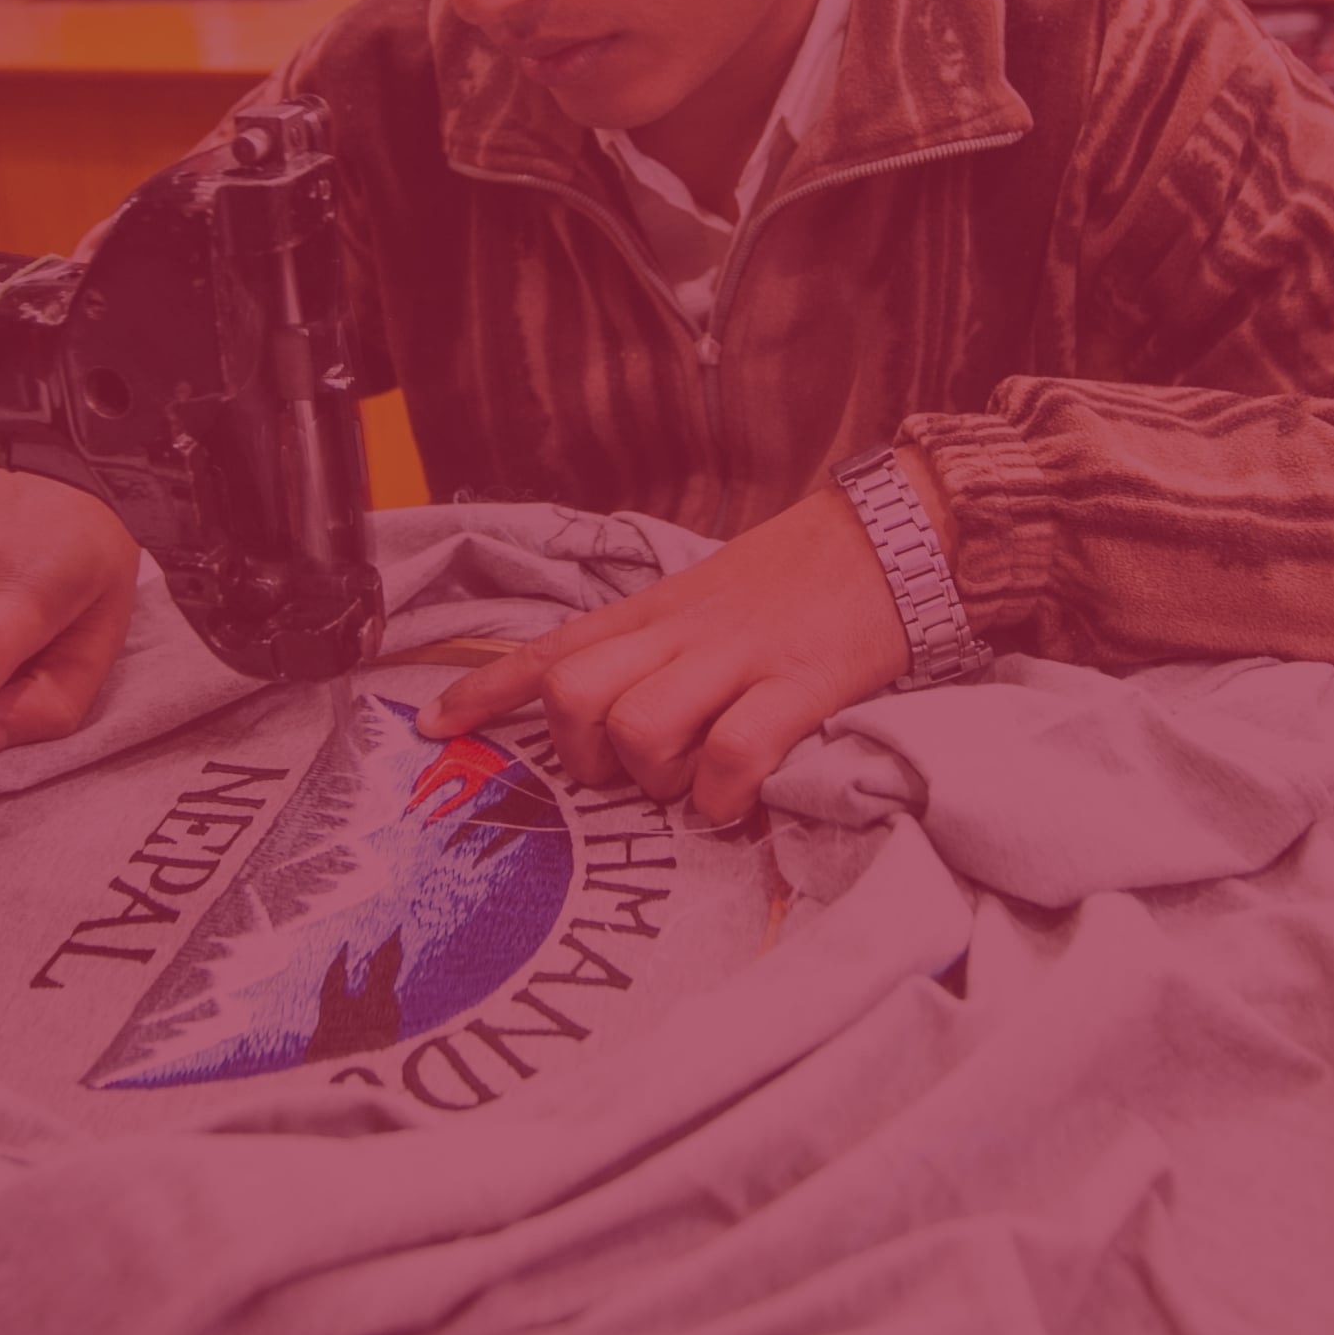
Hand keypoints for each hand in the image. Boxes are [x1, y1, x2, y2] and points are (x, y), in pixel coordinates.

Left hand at [419, 457, 941, 825]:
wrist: (898, 532)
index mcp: (658, 610)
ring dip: (656, 779)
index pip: (554, 648)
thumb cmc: (802, 576)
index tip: (435, 727)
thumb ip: (660, 642)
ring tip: (692, 784)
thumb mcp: (710, 595)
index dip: (488, 689)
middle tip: (627, 774)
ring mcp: (740, 658)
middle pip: (577, 695)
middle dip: (584, 755)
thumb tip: (612, 705)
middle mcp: (684, 632)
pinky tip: (736, 802)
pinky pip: (734, 753)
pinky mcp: (801, 685)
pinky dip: (723, 795)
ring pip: (641, 727)